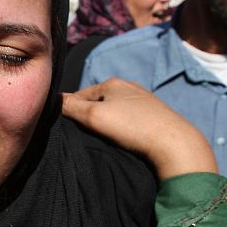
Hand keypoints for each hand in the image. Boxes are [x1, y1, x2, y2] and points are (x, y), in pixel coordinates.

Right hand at [62, 78, 217, 179]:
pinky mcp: (153, 114)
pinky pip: (127, 118)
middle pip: (96, 102)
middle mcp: (127, 87)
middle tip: (84, 135)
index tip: (66, 128)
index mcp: (112, 83)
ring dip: (104, 122)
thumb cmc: (132, 127)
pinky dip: (120, 127)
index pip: (79, 95)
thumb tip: (53, 100)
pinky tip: (122, 139)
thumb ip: (70, 107)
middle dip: (87, 116)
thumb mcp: (93, 116)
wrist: (173, 143)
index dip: (70, 111)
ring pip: (112, 110)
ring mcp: (142, 100)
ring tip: (102, 139)